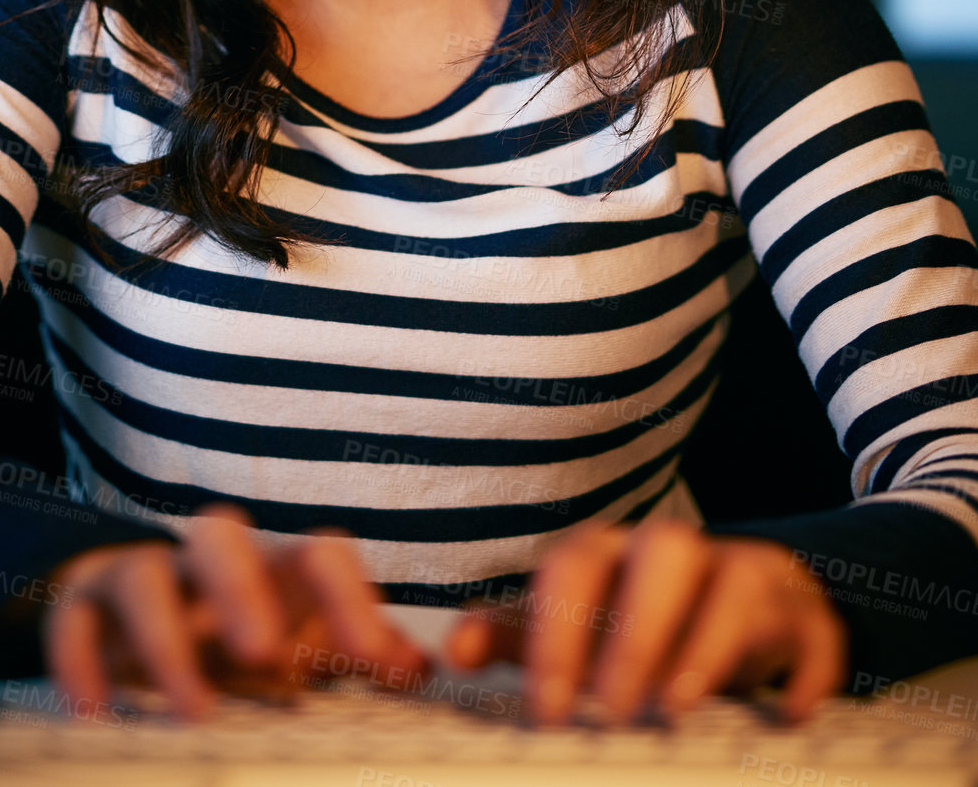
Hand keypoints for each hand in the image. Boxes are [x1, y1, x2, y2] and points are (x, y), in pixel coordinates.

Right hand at [42, 504, 426, 718]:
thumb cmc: (241, 636)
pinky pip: (74, 621)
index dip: (351, 600)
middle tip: (264, 655)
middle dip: (243, 587)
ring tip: (193, 713)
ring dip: (167, 639)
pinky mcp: (83, 608)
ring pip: (145, 574)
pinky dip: (81, 664)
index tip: (378, 664)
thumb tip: (424, 665)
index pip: (318, 556)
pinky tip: (96, 716)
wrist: (136, 619)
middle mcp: (207, 564)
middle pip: (223, 536)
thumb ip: (358, 655)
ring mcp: (140, 577)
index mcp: (272, 568)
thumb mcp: (301, 647)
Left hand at [442, 521, 847, 724]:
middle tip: (609, 713)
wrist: (748, 603)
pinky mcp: (806, 618)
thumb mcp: (578, 630)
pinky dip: (805, 675)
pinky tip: (784, 716)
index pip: (577, 563)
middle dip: (635, 630)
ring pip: (736, 578)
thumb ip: (520, 638)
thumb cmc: (640, 622)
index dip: (558, 629)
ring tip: (675, 708)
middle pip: (661, 553)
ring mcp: (749, 576)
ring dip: (707, 642)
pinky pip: (815, 635)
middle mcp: (680, 553)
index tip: (544, 709)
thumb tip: (454, 649)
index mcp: (614, 553)